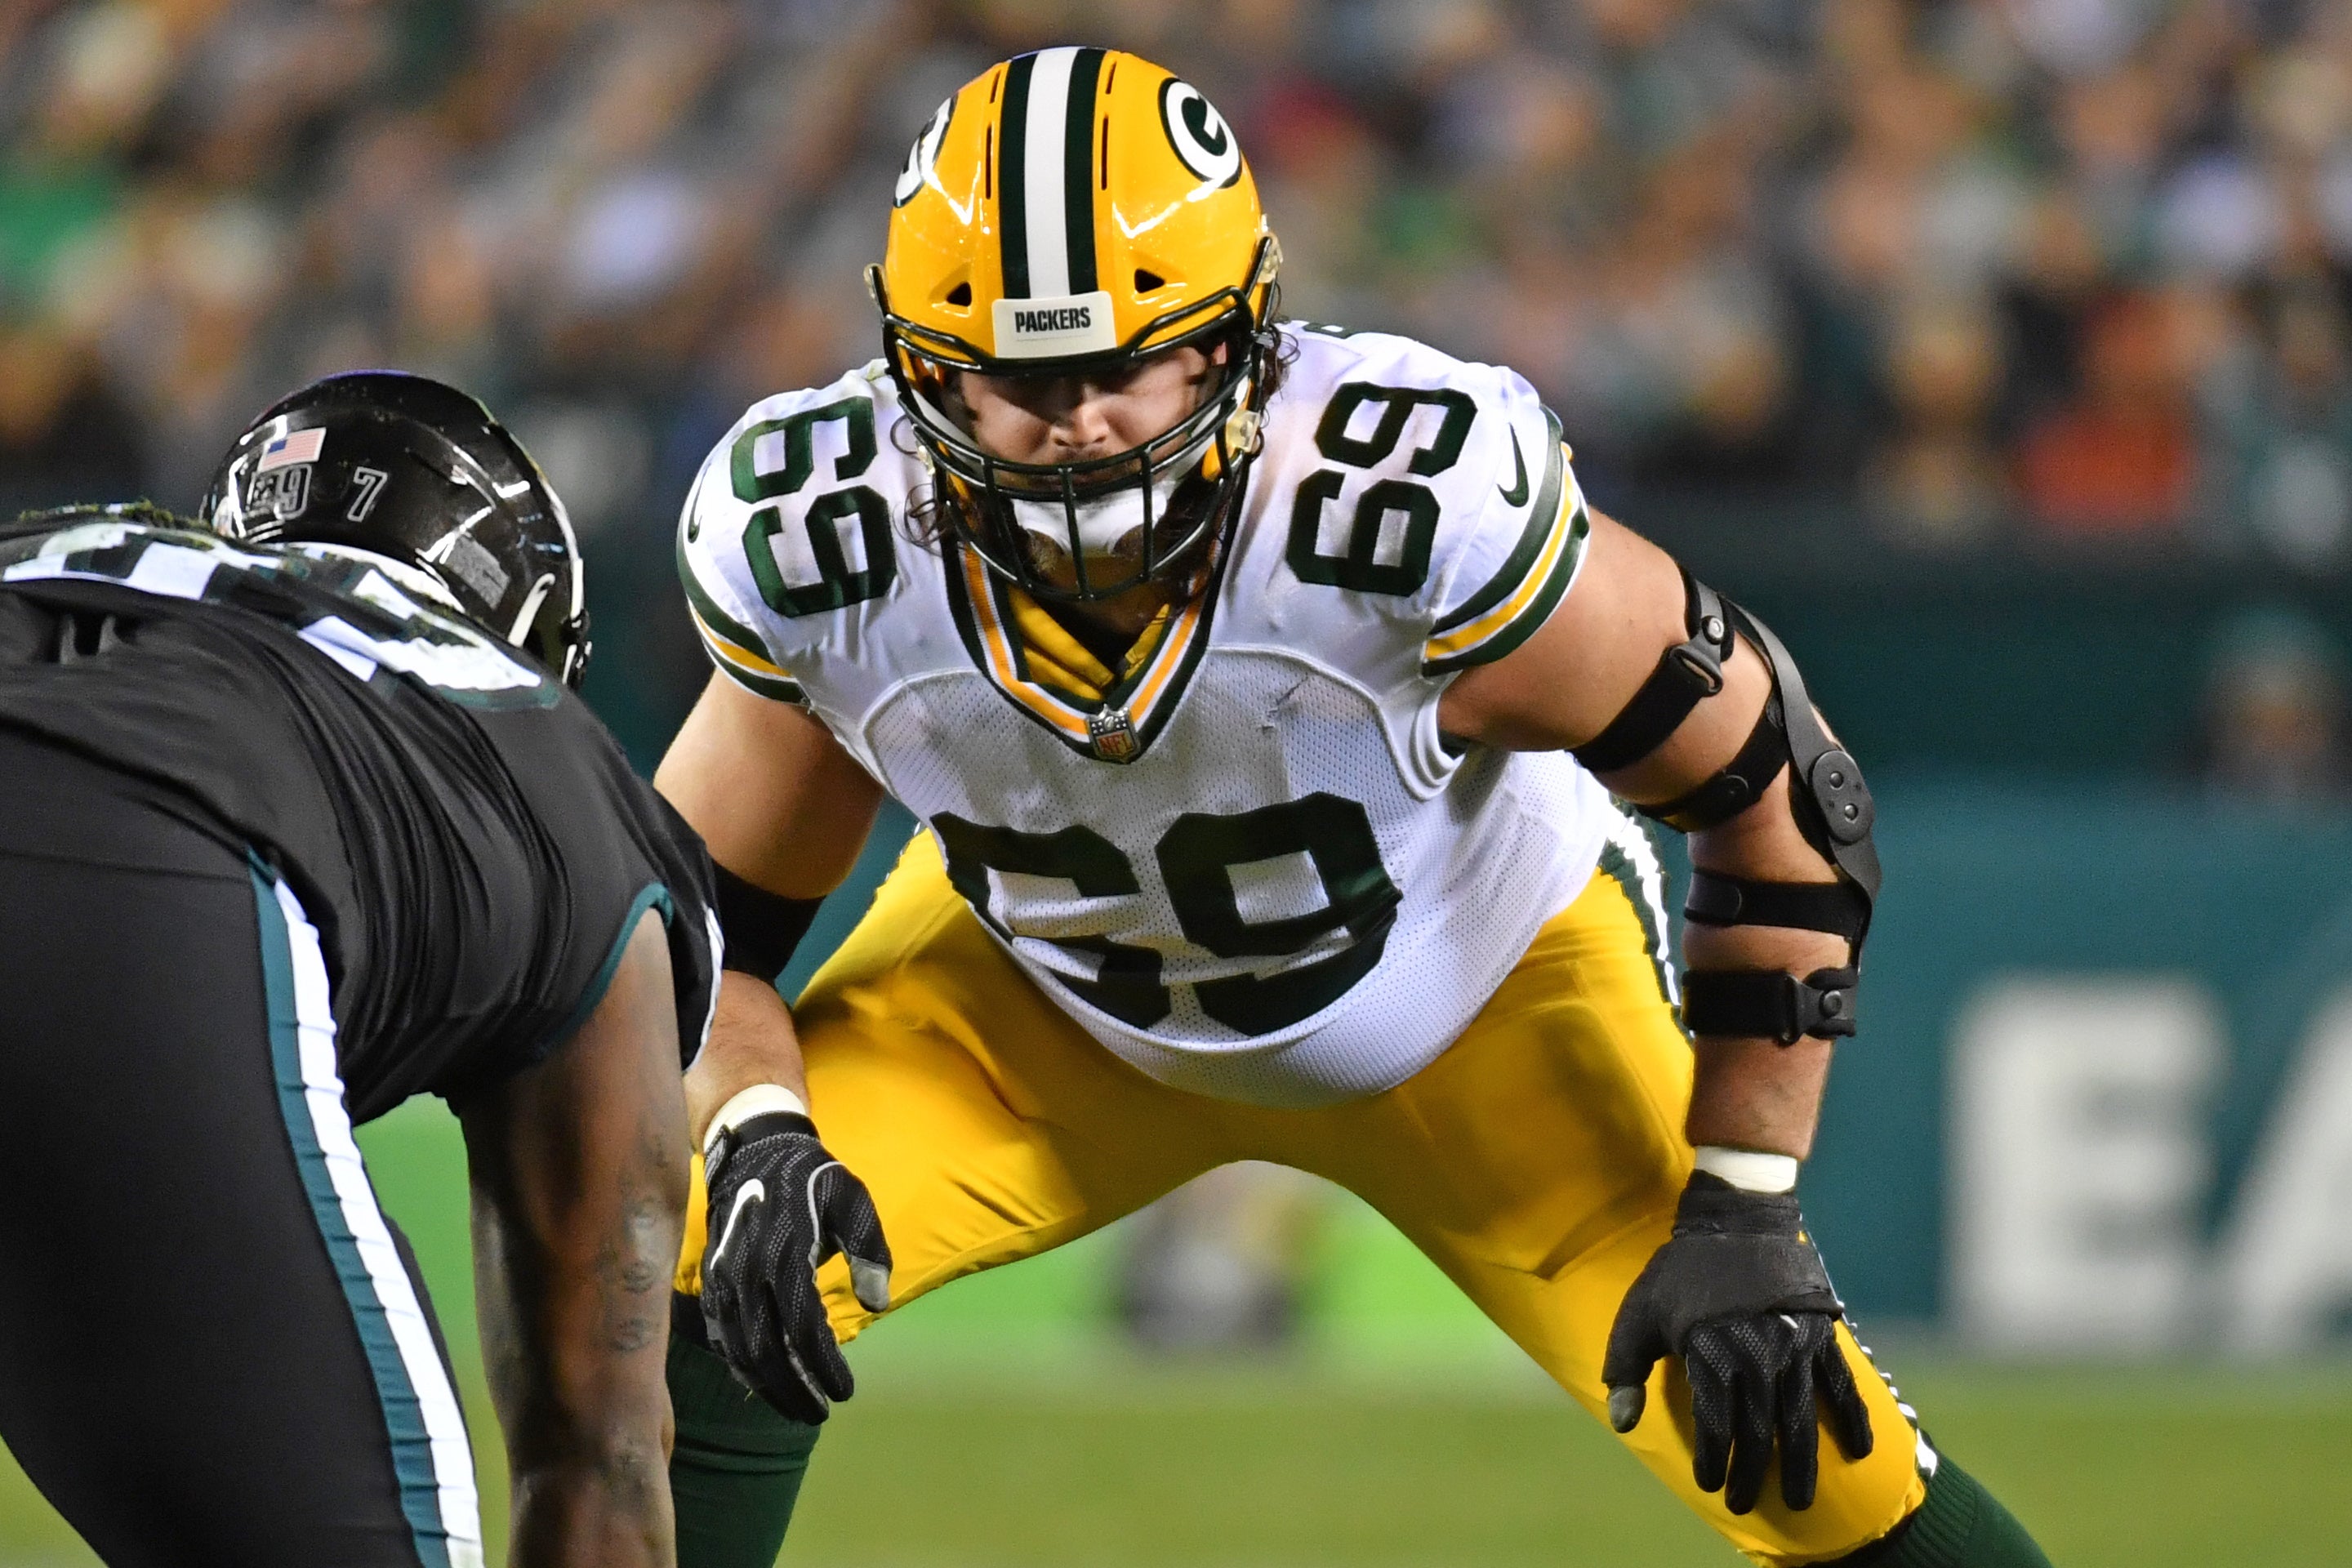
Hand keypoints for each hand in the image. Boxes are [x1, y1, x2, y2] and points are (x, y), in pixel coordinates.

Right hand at [698, 1111, 890, 1422]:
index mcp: (784, 1254)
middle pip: (767, 1350)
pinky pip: (722, 1337)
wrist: (754, 1154)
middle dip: (794, 1388)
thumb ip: (869, 1250)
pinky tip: (763, 1385)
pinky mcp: (711, 1284)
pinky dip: (741, 1367)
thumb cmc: (812, 1180)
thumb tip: (879, 1302)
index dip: (824, 1365)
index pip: (804, 1327)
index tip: (845, 1391)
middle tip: (820, 1414)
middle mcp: (747, 1273)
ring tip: (797, 1409)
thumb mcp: (852, 1201)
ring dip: (768, 1386)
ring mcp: (723, 1281)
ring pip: (740, 1350)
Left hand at [1600, 1171, 1872, 1512]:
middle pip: (1758, 1430)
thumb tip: (1623, 1423)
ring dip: (1801, 1463)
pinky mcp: (1821, 1334)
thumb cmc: (1681, 1269)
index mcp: (1711, 1351)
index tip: (1710, 1485)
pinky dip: (1853, 1420)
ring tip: (1800, 1500)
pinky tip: (1857, 1453)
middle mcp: (1757, 1354)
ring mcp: (1794, 1345)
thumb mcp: (1640, 1312)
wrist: (1737, 1219)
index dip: (1713, 1459)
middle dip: (1752, 1473)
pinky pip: (1841, 1386)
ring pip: (1800, 1418)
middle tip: (1746, 1504)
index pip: (1714, 1423)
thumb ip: (1628, 1368)